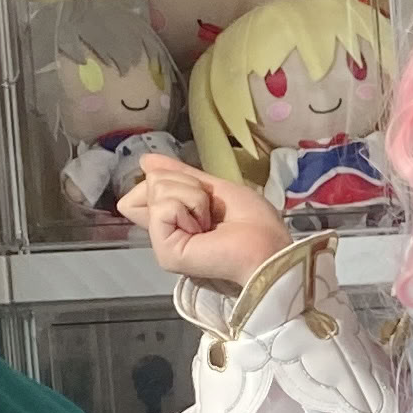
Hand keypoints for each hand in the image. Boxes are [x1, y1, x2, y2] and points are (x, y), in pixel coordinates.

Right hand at [119, 151, 290, 289]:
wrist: (267, 244)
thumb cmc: (253, 222)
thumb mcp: (214, 187)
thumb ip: (181, 174)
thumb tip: (145, 161)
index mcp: (176, 216)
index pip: (147, 186)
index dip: (166, 176)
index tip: (198, 187)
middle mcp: (166, 230)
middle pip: (151, 182)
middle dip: (186, 183)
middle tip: (210, 209)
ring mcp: (163, 242)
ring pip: (156, 189)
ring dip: (193, 196)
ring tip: (209, 222)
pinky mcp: (165, 252)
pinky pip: (163, 207)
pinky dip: (189, 208)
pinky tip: (203, 230)